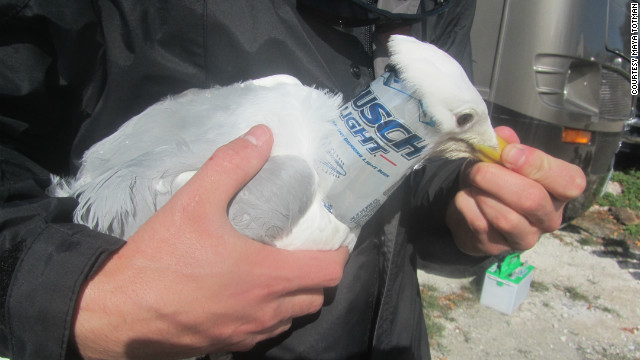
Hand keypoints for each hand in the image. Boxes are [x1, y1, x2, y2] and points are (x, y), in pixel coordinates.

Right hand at [73, 125, 348, 358]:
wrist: (115, 313)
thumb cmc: (160, 259)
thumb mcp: (194, 201)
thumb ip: (231, 165)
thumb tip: (262, 135)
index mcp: (268, 276)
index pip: (331, 270)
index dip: (338, 252)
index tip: (331, 237)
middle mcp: (265, 310)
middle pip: (317, 297)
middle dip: (318, 274)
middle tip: (303, 250)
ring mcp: (247, 333)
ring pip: (292, 316)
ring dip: (295, 295)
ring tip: (277, 270)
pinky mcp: (225, 346)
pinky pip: (264, 332)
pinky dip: (268, 313)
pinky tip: (245, 294)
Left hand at [446, 126, 585, 255]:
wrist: (471, 208)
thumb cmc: (497, 179)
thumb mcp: (503, 158)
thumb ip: (506, 145)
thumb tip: (503, 136)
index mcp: (560, 191)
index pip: (569, 182)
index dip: (538, 165)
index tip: (507, 153)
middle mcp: (549, 218)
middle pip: (532, 200)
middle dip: (497, 179)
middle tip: (478, 169)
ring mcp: (525, 237)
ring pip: (506, 218)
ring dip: (481, 194)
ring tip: (471, 183)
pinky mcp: (497, 247)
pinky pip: (481, 225)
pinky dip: (466, 206)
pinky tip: (464, 198)